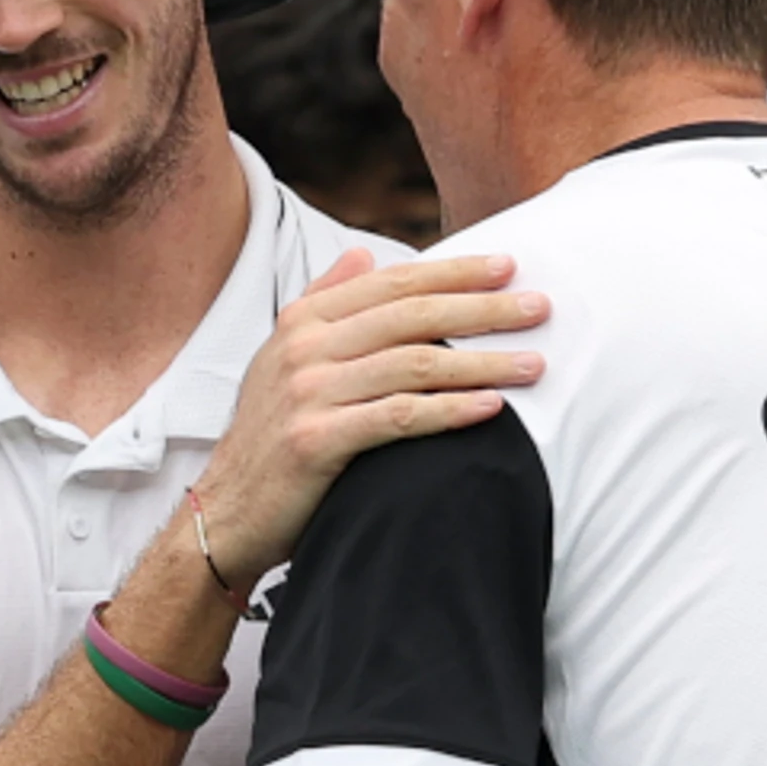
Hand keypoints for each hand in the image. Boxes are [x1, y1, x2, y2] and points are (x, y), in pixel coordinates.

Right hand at [186, 250, 545, 594]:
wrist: (227, 512)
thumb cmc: (270, 436)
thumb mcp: (283, 358)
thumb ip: (324, 302)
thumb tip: (362, 253)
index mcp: (302, 320)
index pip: (392, 282)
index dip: (454, 272)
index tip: (509, 267)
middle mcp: (303, 348)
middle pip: (412, 315)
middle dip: (483, 308)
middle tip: (540, 307)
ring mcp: (308, 393)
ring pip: (414, 364)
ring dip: (483, 362)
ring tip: (533, 364)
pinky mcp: (316, 441)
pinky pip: (399, 418)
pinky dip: (451, 410)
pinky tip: (492, 408)